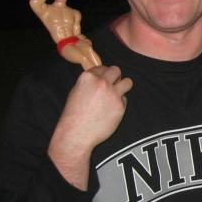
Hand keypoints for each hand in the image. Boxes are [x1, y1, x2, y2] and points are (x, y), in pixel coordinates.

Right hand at [48, 66, 132, 189]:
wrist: (77, 134)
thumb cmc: (73, 115)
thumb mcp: (76, 92)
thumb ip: (90, 82)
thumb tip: (101, 77)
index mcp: (88, 77)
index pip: (102, 68)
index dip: (103, 74)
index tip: (103, 79)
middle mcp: (102, 83)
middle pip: (116, 71)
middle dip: (115, 77)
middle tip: (112, 84)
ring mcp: (112, 94)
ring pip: (127, 82)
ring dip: (124, 85)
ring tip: (118, 92)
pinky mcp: (120, 106)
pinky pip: (125, 99)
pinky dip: (120, 103)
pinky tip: (111, 110)